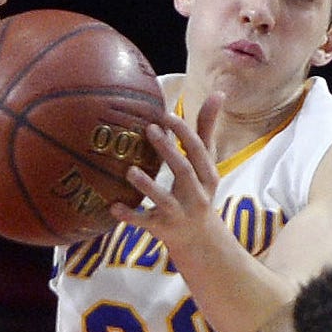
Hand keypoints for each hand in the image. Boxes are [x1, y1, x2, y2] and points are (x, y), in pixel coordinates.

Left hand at [110, 93, 222, 253]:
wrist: (200, 239)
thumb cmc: (199, 190)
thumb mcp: (207, 164)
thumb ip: (207, 130)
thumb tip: (219, 92)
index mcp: (208, 176)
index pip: (199, 151)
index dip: (184, 133)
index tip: (166, 116)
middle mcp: (197, 195)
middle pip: (184, 171)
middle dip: (168, 151)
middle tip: (148, 129)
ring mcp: (179, 214)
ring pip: (163, 200)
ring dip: (147, 186)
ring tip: (130, 170)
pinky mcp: (162, 229)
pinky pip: (144, 223)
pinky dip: (129, 216)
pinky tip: (112, 206)